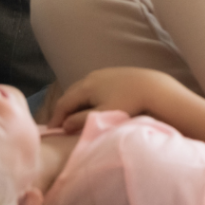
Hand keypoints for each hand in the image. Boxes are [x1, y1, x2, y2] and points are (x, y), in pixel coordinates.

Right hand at [47, 67, 168, 132]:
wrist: (152, 87)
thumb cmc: (128, 103)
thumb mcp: (103, 115)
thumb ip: (81, 121)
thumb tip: (64, 125)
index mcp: (85, 86)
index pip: (63, 103)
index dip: (55, 118)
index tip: (51, 132)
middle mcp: (90, 76)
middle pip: (70, 94)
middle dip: (63, 110)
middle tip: (59, 125)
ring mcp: (101, 73)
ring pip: (81, 89)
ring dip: (74, 102)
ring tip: (73, 116)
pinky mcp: (111, 73)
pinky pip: (91, 86)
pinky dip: (85, 97)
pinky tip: (90, 105)